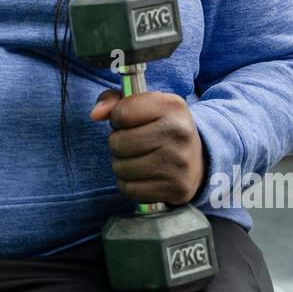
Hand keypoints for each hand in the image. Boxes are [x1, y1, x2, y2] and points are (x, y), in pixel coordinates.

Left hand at [90, 88, 206, 207]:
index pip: (122, 113)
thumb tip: (95, 114)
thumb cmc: (161, 128)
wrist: (197, 159)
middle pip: (118, 143)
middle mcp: (179, 132)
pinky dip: (129, 184)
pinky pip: (130, 189)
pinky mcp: (176, 188)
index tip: (129, 122)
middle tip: (132, 144)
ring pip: (121, 168)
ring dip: (121, 165)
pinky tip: (142, 176)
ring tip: (137, 159)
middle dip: (117, 144)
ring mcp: (179, 162)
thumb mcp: (145, 105)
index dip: (117, 119)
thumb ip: (114, 101)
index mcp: (172, 106)